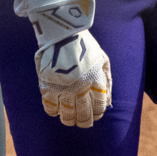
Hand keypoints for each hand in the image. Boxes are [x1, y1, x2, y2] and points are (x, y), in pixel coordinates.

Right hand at [28, 0, 112, 127]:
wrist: (62, 32)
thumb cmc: (85, 45)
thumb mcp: (103, 60)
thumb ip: (107, 81)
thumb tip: (108, 102)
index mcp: (96, 81)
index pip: (99, 107)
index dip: (97, 114)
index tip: (94, 116)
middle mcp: (81, 87)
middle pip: (84, 113)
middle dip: (84, 121)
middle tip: (82, 123)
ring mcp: (64, 88)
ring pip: (67, 113)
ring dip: (69, 119)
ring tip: (69, 120)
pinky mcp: (48, 86)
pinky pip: (50, 106)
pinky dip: (53, 112)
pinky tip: (55, 112)